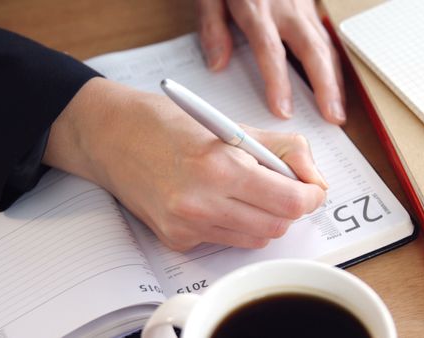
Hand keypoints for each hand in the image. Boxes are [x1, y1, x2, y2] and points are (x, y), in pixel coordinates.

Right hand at [43, 77, 326, 250]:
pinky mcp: (175, 240)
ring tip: (247, 190)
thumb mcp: (231, 124)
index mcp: (219, 167)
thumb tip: (313, 178)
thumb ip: (282, 149)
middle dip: (289, 208)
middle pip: (276, 227)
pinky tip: (215, 200)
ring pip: (254, 238)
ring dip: (263, 217)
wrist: (110, 136)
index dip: (310, 196)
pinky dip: (233, 224)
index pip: (290, 202)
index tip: (310, 188)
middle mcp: (201, 204)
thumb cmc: (166, 123)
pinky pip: (224, 241)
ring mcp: (186, 226)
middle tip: (283, 187)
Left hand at [197, 0, 345, 123]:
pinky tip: (335, 85)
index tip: (283, 110)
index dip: (278, 82)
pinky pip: (325, 38)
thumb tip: (216, 64)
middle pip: (311, 49)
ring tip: (338, 111)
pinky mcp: (309, 6)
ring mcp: (301, 6)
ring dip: (334, 80)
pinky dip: (333, 65)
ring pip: (324, 45)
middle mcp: (285, 8)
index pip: (270, 49)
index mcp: (256, 6)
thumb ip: (211, 27)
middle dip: (324, 86)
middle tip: (332, 117)